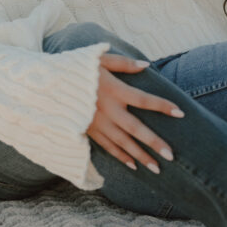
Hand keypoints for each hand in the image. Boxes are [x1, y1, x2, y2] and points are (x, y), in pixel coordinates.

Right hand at [87, 53, 183, 172]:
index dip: (162, 106)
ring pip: (123, 143)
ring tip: (157, 168)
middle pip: (136, 129)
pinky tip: (133, 165)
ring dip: (141, 156)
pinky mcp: (88, 131)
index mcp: (113, 90)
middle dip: (154, 142)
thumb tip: (146, 65)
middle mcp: (108, 110)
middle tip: (171, 156)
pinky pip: (108, 147)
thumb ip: (123, 63)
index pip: (144, 100)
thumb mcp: (98, 59)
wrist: (46, 85)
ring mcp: (97, 123)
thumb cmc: (75, 68)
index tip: (180, 113)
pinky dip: (121, 157)